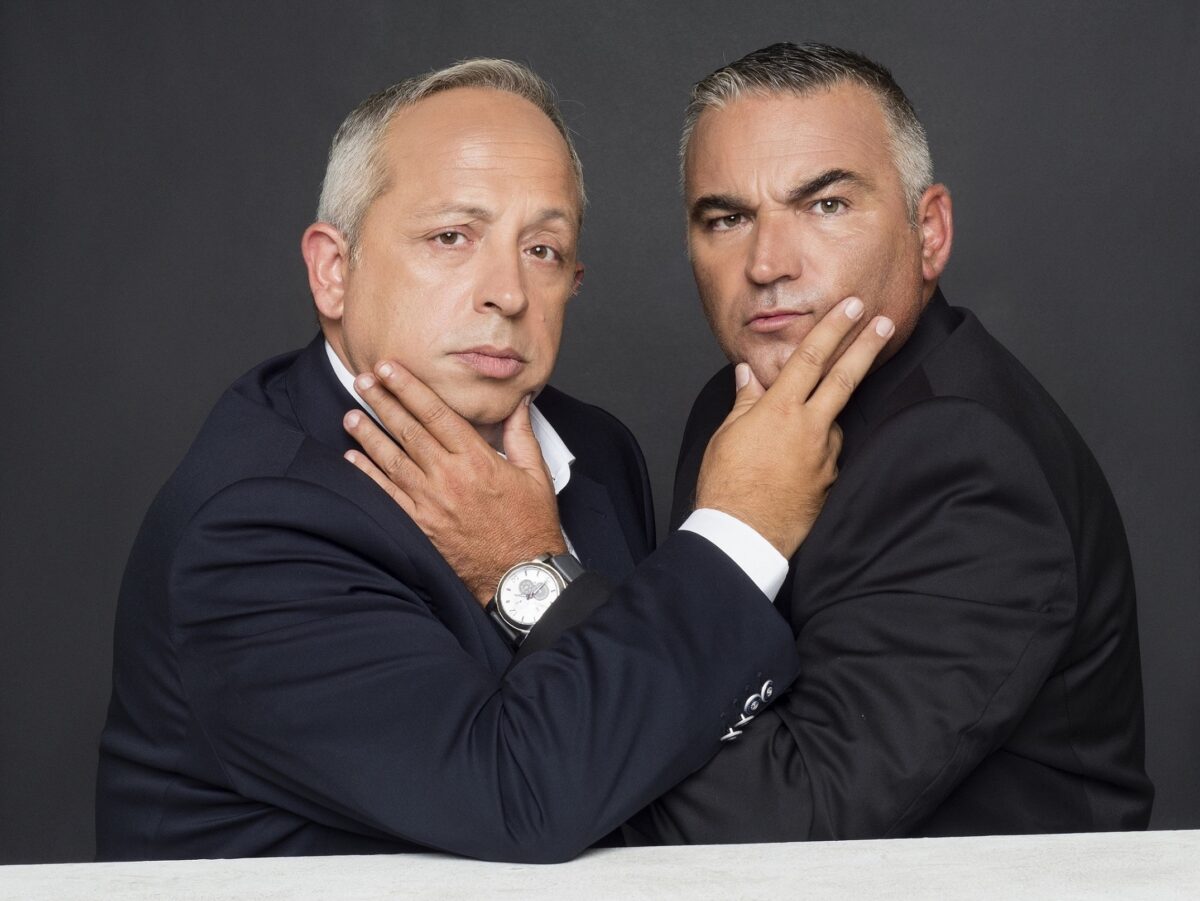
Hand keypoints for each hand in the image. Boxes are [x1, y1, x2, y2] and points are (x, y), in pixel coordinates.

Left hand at [342, 361, 565, 603]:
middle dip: (383, 402)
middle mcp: (449, 477)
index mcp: (477, 459)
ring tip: (350, 413)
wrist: (520, 576)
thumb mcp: (536, 474)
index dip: (410, 388)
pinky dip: (369, 475)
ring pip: (392, 459)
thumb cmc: (531, 526)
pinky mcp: (421, 526)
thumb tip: (519, 403)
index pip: (436, 413)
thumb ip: (521, 435)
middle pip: (409, 430)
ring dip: (369, 434)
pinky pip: (388, 495)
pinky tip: (353, 458)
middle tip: (363, 380)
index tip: (391, 369)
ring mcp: (431, 503)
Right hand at [696, 297, 893, 557]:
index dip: (833, 328)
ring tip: (785, 443)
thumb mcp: (727, 435)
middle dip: (866, 345)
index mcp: (780, 410)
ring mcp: (825, 455)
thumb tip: (749, 374)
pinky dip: (817, 449)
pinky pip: (828, 454)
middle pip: (844, 377)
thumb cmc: (726, 486)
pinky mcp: (831, 480)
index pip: (811, 357)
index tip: (852, 307)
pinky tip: (795, 465)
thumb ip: (745, 401)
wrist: (743, 536)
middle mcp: (810, 428)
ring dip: (822, 417)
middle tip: (886, 322)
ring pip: (832, 421)